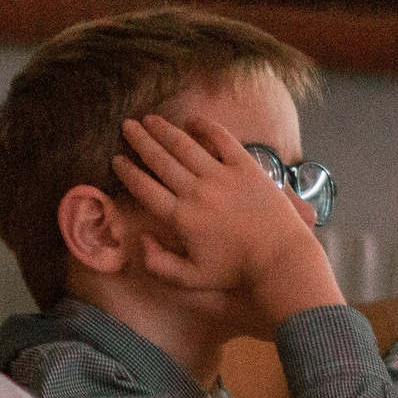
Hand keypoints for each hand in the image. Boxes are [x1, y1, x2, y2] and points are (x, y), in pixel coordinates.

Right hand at [111, 114, 340, 337]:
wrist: (280, 258)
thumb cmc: (236, 270)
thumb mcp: (190, 279)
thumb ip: (158, 264)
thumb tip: (142, 238)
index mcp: (180, 218)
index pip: (145, 188)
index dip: (128, 172)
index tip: (117, 160)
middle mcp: (196, 192)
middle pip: (160, 160)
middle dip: (140, 141)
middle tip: (126, 126)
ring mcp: (221, 176)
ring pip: (184, 146)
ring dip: (164, 130)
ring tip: (149, 119)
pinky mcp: (246, 167)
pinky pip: (222, 140)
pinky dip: (206, 127)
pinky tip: (193, 120)